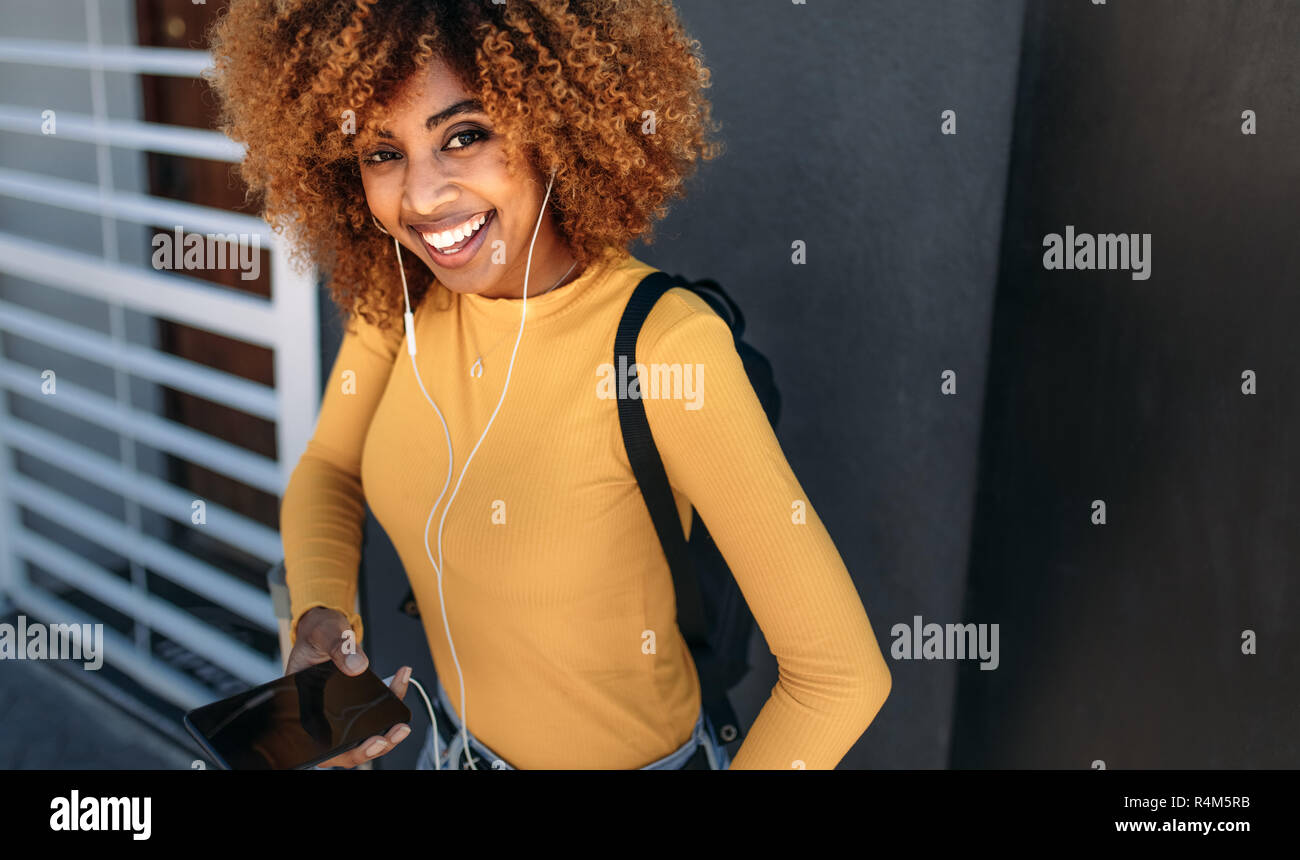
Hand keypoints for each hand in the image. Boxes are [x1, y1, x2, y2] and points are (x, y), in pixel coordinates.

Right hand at [286, 606, 412, 767]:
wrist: (325, 626)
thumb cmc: (317, 634)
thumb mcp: (324, 633)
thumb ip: (337, 648)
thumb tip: (357, 666)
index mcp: (305, 704)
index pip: (322, 741)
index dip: (345, 750)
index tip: (369, 741)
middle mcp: (322, 713)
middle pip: (347, 747)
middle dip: (373, 746)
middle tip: (394, 734)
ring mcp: (340, 711)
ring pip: (363, 735)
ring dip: (386, 733)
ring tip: (402, 724)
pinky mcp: (356, 702)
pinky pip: (375, 710)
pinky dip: (392, 699)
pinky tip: (401, 680)